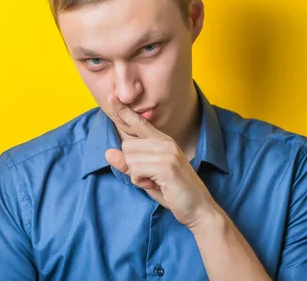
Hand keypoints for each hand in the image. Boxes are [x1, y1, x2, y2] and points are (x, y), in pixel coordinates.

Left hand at [104, 95, 217, 228]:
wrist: (198, 209)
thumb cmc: (172, 191)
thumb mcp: (146, 177)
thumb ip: (128, 165)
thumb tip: (108, 153)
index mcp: (162, 141)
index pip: (139, 123)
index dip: (124, 111)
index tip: (112, 97)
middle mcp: (165, 143)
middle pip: (127, 146)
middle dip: (131, 166)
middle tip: (149, 178)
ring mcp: (167, 153)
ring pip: (130, 158)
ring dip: (136, 176)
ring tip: (154, 182)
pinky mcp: (167, 166)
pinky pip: (136, 170)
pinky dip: (140, 182)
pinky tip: (156, 185)